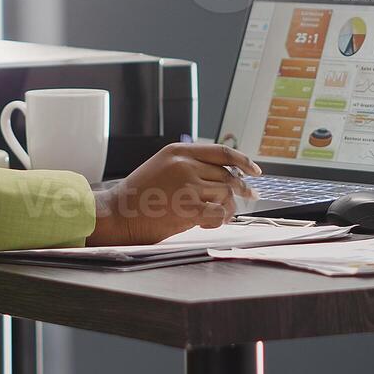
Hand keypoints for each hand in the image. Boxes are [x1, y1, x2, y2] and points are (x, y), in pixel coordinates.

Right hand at [85, 143, 262, 245]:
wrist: (118, 214)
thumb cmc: (139, 195)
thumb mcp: (162, 166)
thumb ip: (189, 165)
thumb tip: (224, 176)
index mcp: (179, 151)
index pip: (221, 152)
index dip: (243, 161)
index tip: (255, 170)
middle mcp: (184, 165)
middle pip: (227, 175)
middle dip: (239, 189)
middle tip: (249, 197)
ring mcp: (187, 186)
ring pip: (225, 194)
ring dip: (227, 207)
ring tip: (216, 215)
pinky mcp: (188, 208)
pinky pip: (219, 212)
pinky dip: (220, 219)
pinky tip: (209, 222)